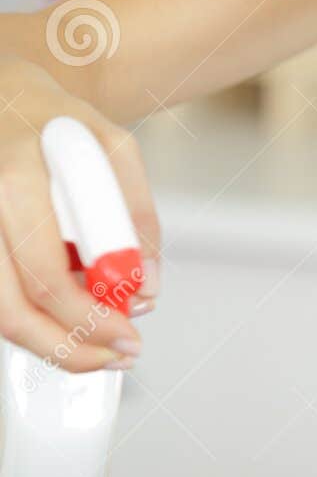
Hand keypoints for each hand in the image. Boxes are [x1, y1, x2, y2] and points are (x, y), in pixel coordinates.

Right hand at [0, 58, 159, 367]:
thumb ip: (135, 215)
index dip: (89, 319)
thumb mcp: (113, 147)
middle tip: (113, 356)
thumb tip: (144, 286)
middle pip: (9, 308)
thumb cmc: (52, 120)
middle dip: (68, 347)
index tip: (129, 335)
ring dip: (45, 344)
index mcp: (14, 175)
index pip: (46, 273)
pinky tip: (58, 318)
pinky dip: (24, 320)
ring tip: (91, 349)